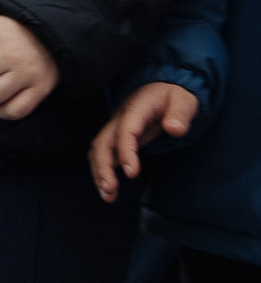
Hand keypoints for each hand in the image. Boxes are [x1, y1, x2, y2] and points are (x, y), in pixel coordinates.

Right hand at [90, 82, 199, 200]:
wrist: (164, 86)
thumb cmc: (174, 94)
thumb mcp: (184, 99)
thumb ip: (180, 113)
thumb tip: (175, 129)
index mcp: (135, 109)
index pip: (125, 131)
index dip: (125, 152)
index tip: (131, 173)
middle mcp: (120, 119)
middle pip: (102, 142)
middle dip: (102, 167)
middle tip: (110, 190)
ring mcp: (117, 128)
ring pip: (99, 149)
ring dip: (99, 172)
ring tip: (108, 195)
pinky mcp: (118, 137)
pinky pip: (104, 152)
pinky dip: (102, 169)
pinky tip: (109, 186)